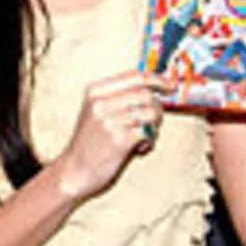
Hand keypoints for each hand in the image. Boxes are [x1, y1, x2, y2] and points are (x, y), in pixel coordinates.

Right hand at [55, 71, 173, 201]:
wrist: (74, 170)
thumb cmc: (91, 141)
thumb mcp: (97, 110)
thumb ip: (121, 97)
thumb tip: (156, 88)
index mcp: (95, 90)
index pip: (135, 76)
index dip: (157, 80)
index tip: (170, 85)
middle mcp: (100, 102)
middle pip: (146, 93)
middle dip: (157, 108)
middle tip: (153, 122)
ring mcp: (109, 120)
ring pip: (151, 112)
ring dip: (155, 125)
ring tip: (144, 137)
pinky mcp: (119, 140)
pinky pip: (148, 133)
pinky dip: (150, 141)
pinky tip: (139, 149)